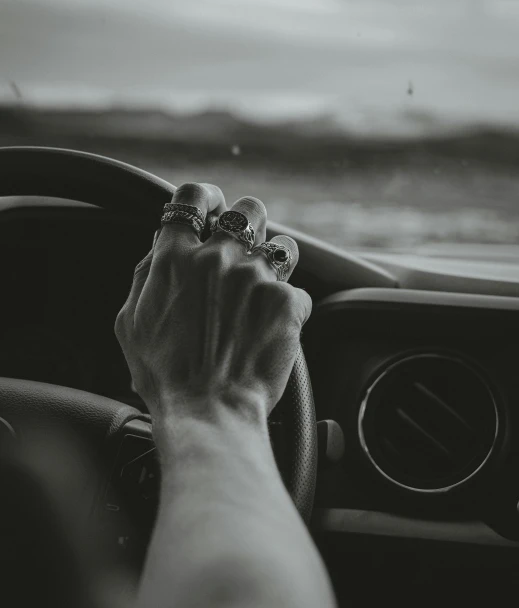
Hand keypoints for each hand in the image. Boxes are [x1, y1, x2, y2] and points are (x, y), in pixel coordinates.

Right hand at [115, 182, 311, 433]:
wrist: (208, 411)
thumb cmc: (164, 374)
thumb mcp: (131, 321)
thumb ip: (147, 274)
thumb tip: (162, 244)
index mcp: (176, 258)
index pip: (193, 197)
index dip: (205, 196)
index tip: (212, 205)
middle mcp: (218, 258)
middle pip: (249, 208)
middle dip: (249, 221)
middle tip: (245, 244)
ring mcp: (256, 278)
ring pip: (283, 244)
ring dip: (275, 261)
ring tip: (265, 288)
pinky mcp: (286, 302)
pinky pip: (297, 291)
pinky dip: (288, 308)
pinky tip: (272, 328)